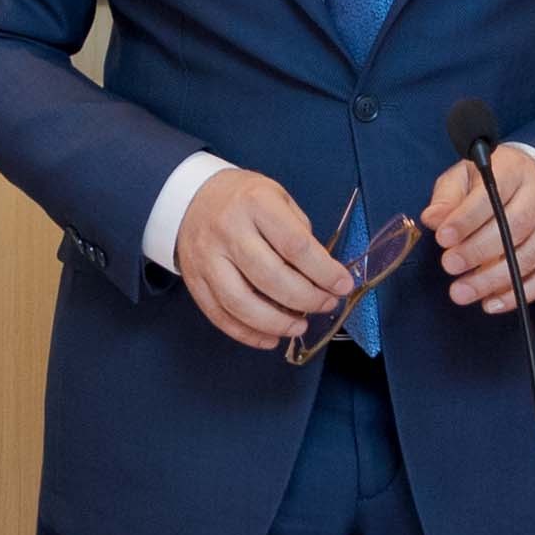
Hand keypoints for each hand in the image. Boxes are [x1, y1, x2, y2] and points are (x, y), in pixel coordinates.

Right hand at [170, 163, 356, 353]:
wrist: (191, 197)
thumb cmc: (244, 199)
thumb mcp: (278, 197)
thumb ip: (299, 233)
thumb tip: (322, 274)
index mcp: (255, 204)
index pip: (295, 245)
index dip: (324, 271)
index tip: (342, 285)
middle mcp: (228, 231)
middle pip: (270, 277)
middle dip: (306, 299)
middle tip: (326, 304)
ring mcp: (207, 258)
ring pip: (241, 303)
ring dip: (276, 323)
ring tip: (300, 326)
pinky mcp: (194, 280)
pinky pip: (219, 315)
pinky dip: (247, 333)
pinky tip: (270, 337)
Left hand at [432, 141, 534, 313]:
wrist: (534, 182)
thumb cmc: (492, 183)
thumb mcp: (465, 177)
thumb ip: (447, 198)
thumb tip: (433, 219)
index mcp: (513, 171)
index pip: (493, 194)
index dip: (467, 218)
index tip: (443, 237)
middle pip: (516, 226)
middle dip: (479, 250)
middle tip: (450, 265)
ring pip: (530, 256)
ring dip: (494, 279)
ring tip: (462, 292)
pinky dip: (518, 294)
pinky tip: (491, 304)